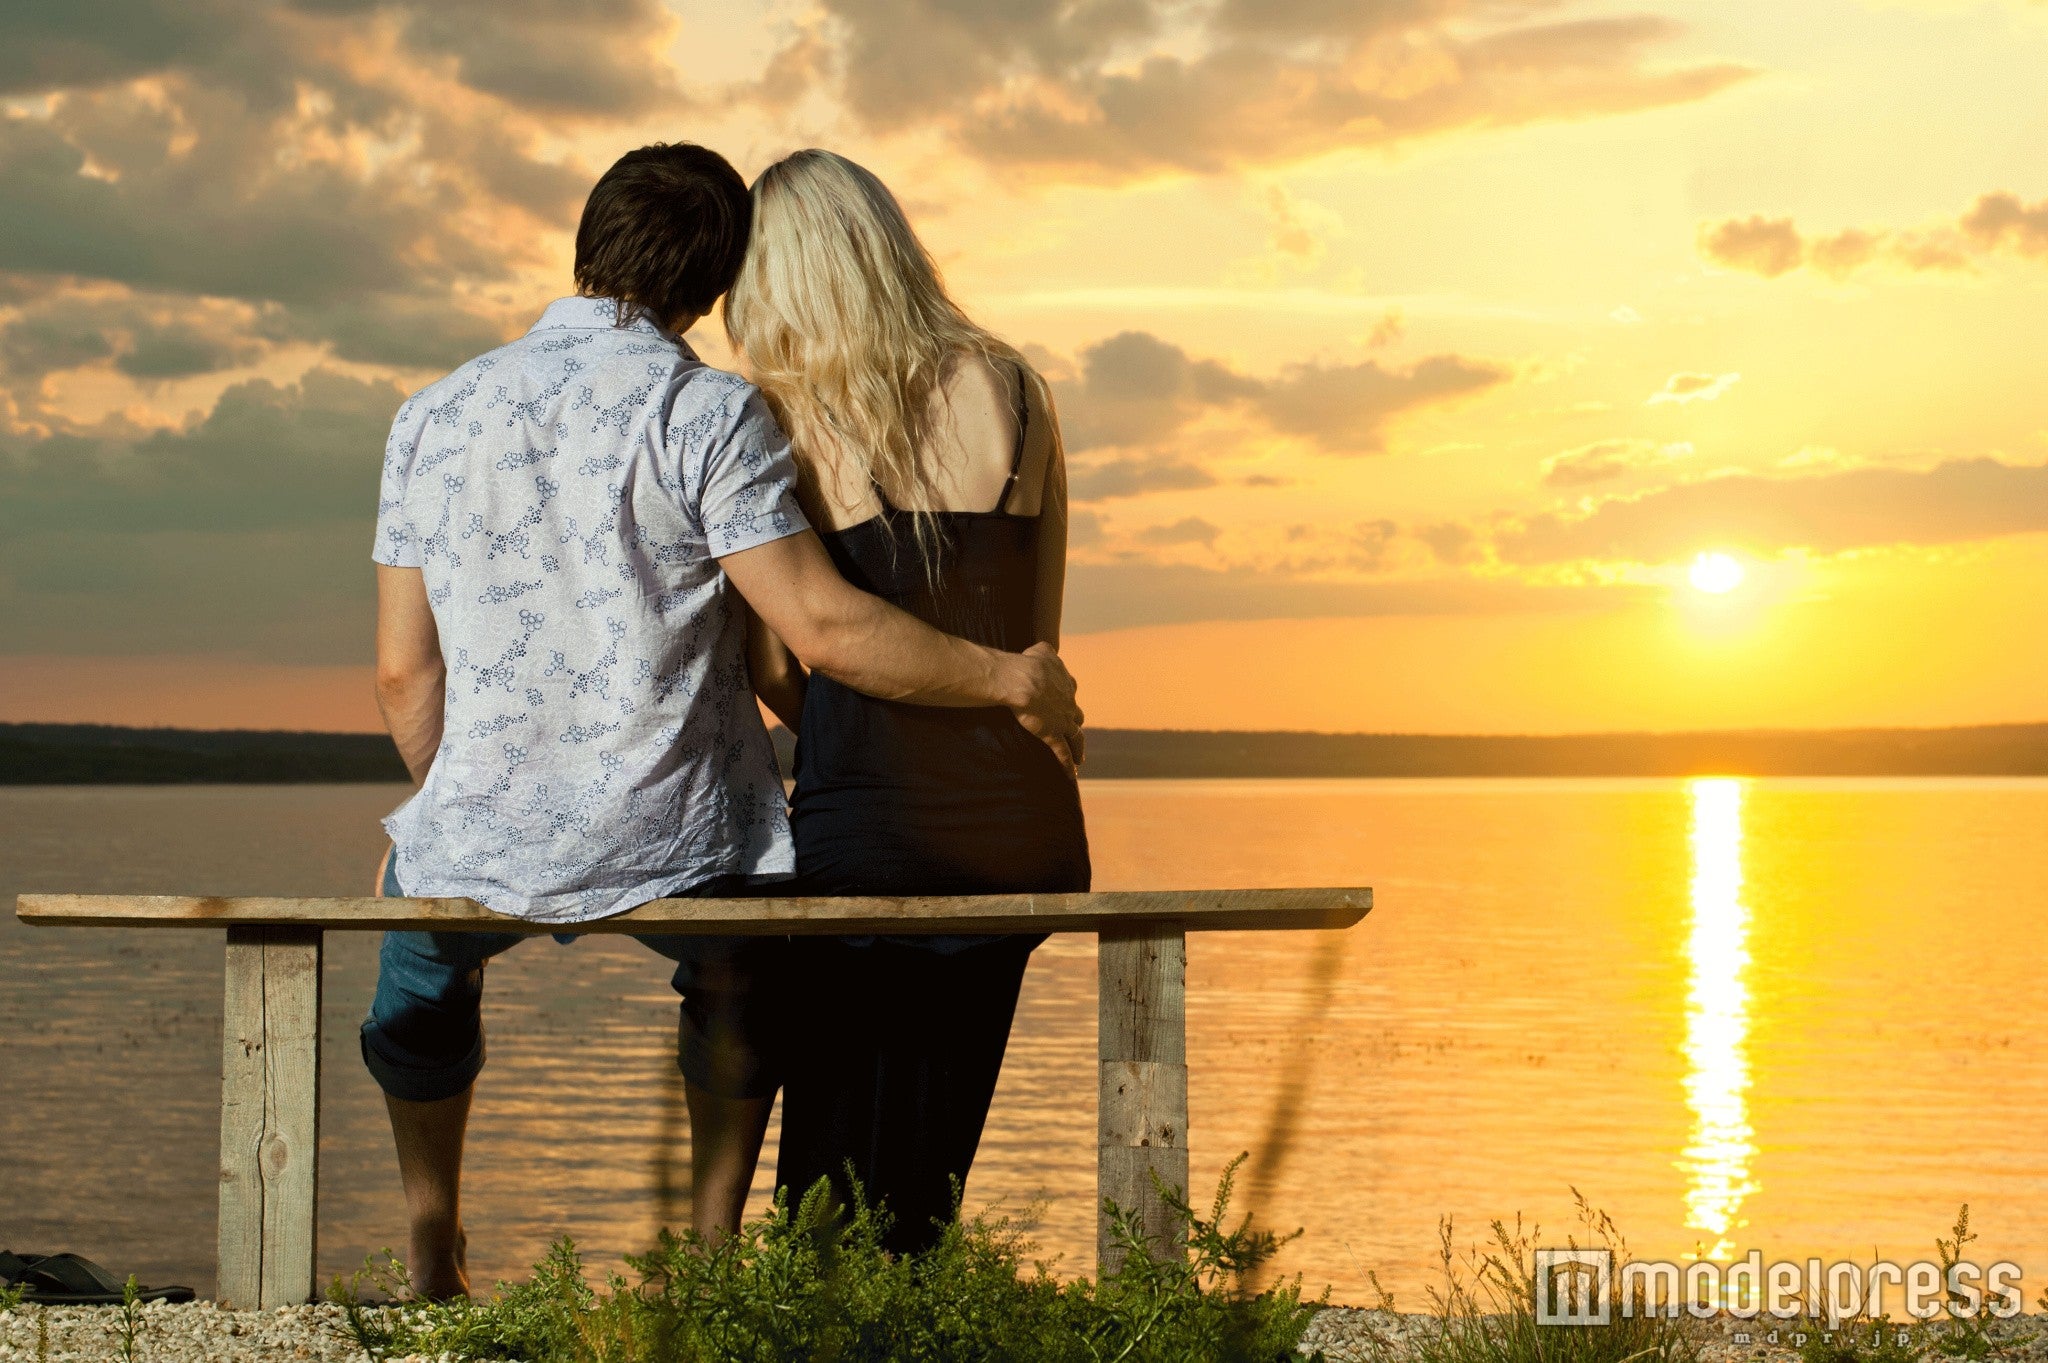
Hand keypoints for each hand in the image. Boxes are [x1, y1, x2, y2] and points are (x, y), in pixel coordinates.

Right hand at [1006, 642, 1084, 769]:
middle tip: (1074, 731)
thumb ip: (1046, 651)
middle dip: (1075, 723)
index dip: (1067, 697)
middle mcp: (1069, 703)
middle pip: (1077, 716)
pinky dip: (1067, 765)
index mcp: (1065, 683)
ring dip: (1079, 749)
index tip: (1064, 702)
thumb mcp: (1042, 650)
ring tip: (1081, 759)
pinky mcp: (1052, 735)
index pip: (1070, 691)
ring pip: (1076, 737)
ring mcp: (1062, 720)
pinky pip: (1063, 753)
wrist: (1022, 680)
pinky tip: (1072, 776)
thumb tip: (1046, 649)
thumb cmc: (1028, 663)